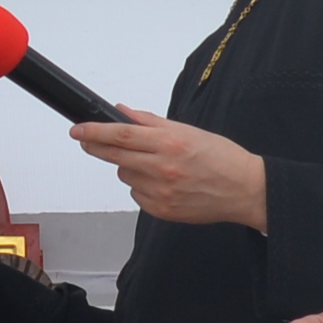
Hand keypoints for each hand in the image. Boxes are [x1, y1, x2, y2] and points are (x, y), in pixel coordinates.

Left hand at [75, 110, 267, 231]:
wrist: (244, 190)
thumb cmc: (222, 158)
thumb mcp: (189, 131)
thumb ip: (152, 122)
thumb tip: (123, 112)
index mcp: (170, 144)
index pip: (122, 135)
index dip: (95, 131)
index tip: (78, 130)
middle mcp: (162, 168)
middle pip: (115, 156)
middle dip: (96, 146)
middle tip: (86, 140)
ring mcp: (161, 192)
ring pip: (126, 175)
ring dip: (129, 166)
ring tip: (155, 164)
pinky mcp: (162, 210)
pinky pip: (137, 194)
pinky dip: (142, 186)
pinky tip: (164, 182)